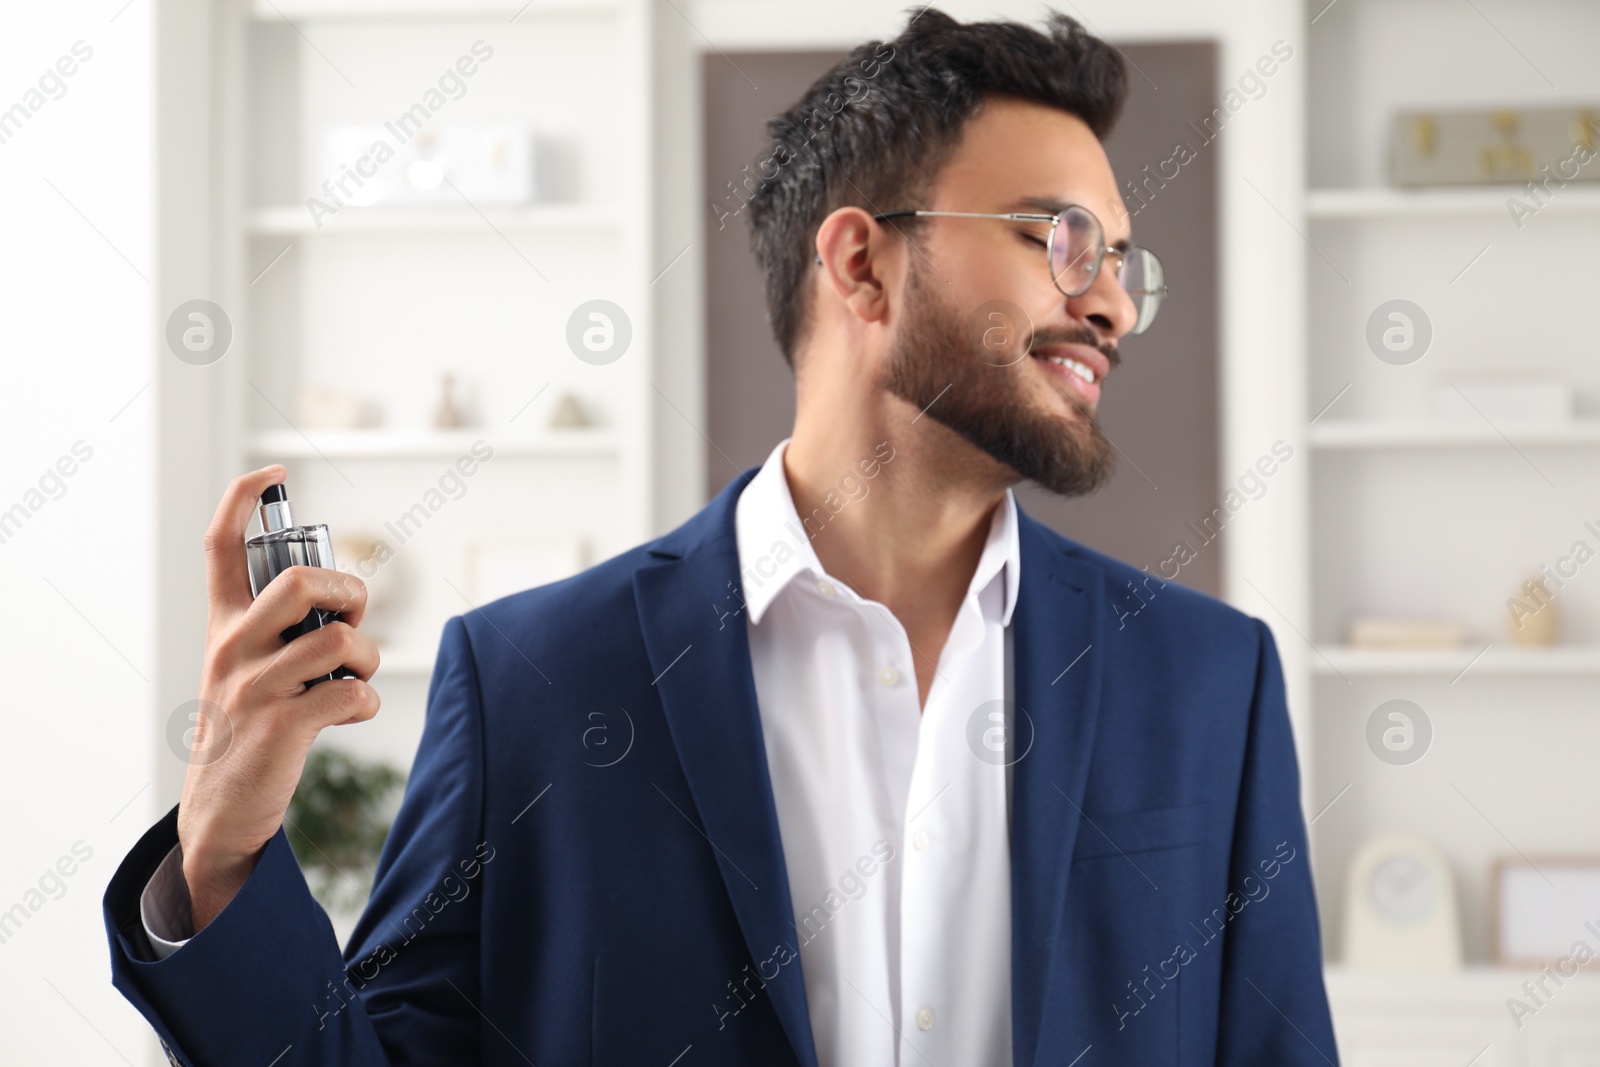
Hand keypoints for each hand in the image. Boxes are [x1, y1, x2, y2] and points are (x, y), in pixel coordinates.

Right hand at [177, 466, 381, 931]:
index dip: (244, 498)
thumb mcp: (247, 667)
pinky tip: (349, 712)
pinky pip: (350, 693)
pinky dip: (364, 701)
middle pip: (302, 581)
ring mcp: (254, 687)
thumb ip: (280, 629)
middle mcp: (231, 647)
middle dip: (350, 592)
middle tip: (353, 621)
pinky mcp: (280, 726)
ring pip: (338, 640)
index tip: (273, 473)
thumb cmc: (250, 725)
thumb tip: (343, 599)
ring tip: (354, 677)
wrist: (221, 807)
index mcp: (223, 625)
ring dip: (367, 658)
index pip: (220, 546)